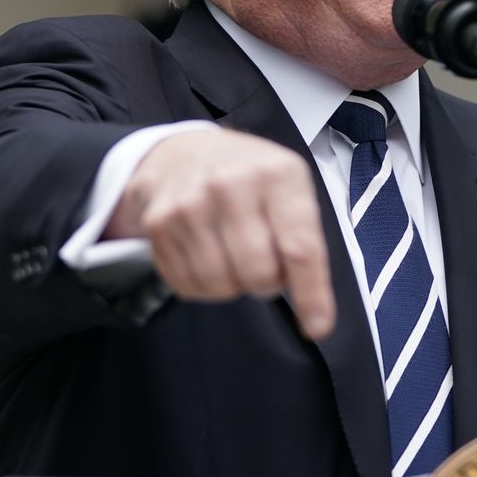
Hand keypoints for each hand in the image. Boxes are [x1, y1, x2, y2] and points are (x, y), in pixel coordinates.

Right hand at [104, 129, 335, 338]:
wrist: (182, 150)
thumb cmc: (247, 176)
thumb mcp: (289, 186)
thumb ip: (305, 239)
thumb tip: (314, 310)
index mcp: (277, 175)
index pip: (299, 248)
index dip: (310, 294)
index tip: (317, 326)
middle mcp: (232, 185)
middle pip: (258, 273)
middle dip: (266, 283)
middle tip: (264, 265)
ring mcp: (190, 204)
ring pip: (221, 285)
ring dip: (233, 285)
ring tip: (233, 256)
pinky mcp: (159, 224)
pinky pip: (187, 285)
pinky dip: (203, 285)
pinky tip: (207, 256)